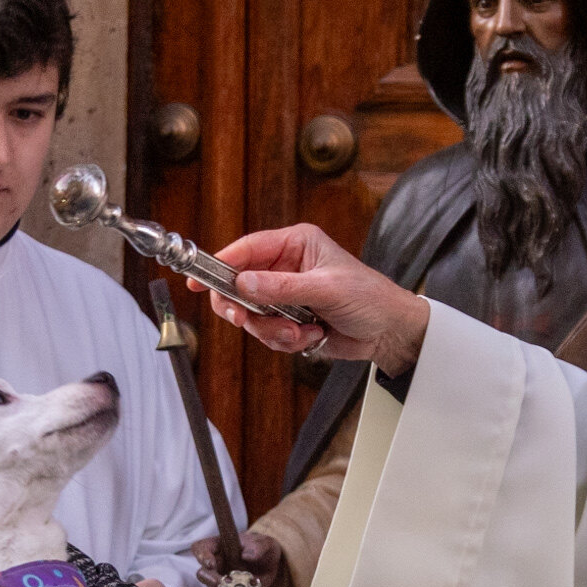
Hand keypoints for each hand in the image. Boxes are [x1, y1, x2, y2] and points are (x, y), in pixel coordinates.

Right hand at [191, 530, 285, 586]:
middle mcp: (216, 564)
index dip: (202, 556)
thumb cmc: (262, 549)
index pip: (202, 548)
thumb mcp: (263, 544)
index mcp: (219, 546)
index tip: (211, 564)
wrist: (270, 565)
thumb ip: (256, 547)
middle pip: (203, 572)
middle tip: (219, 584)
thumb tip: (247, 555)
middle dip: (209, 579)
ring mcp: (221, 579)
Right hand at [204, 224, 429, 375]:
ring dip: (274, 331)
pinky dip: (287, 342)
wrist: (390, 332)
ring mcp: (286, 296)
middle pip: (239, 287)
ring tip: (303, 332)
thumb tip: (243, 283)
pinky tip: (313, 336)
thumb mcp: (325, 289)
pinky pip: (268, 335)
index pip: (247, 250)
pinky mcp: (290, 321)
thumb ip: (282, 288)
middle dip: (244, 308)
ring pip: (252, 317)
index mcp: (295, 245)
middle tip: (245, 320)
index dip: (219, 265)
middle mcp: (286, 267)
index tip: (197, 280)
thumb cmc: (369, 298)